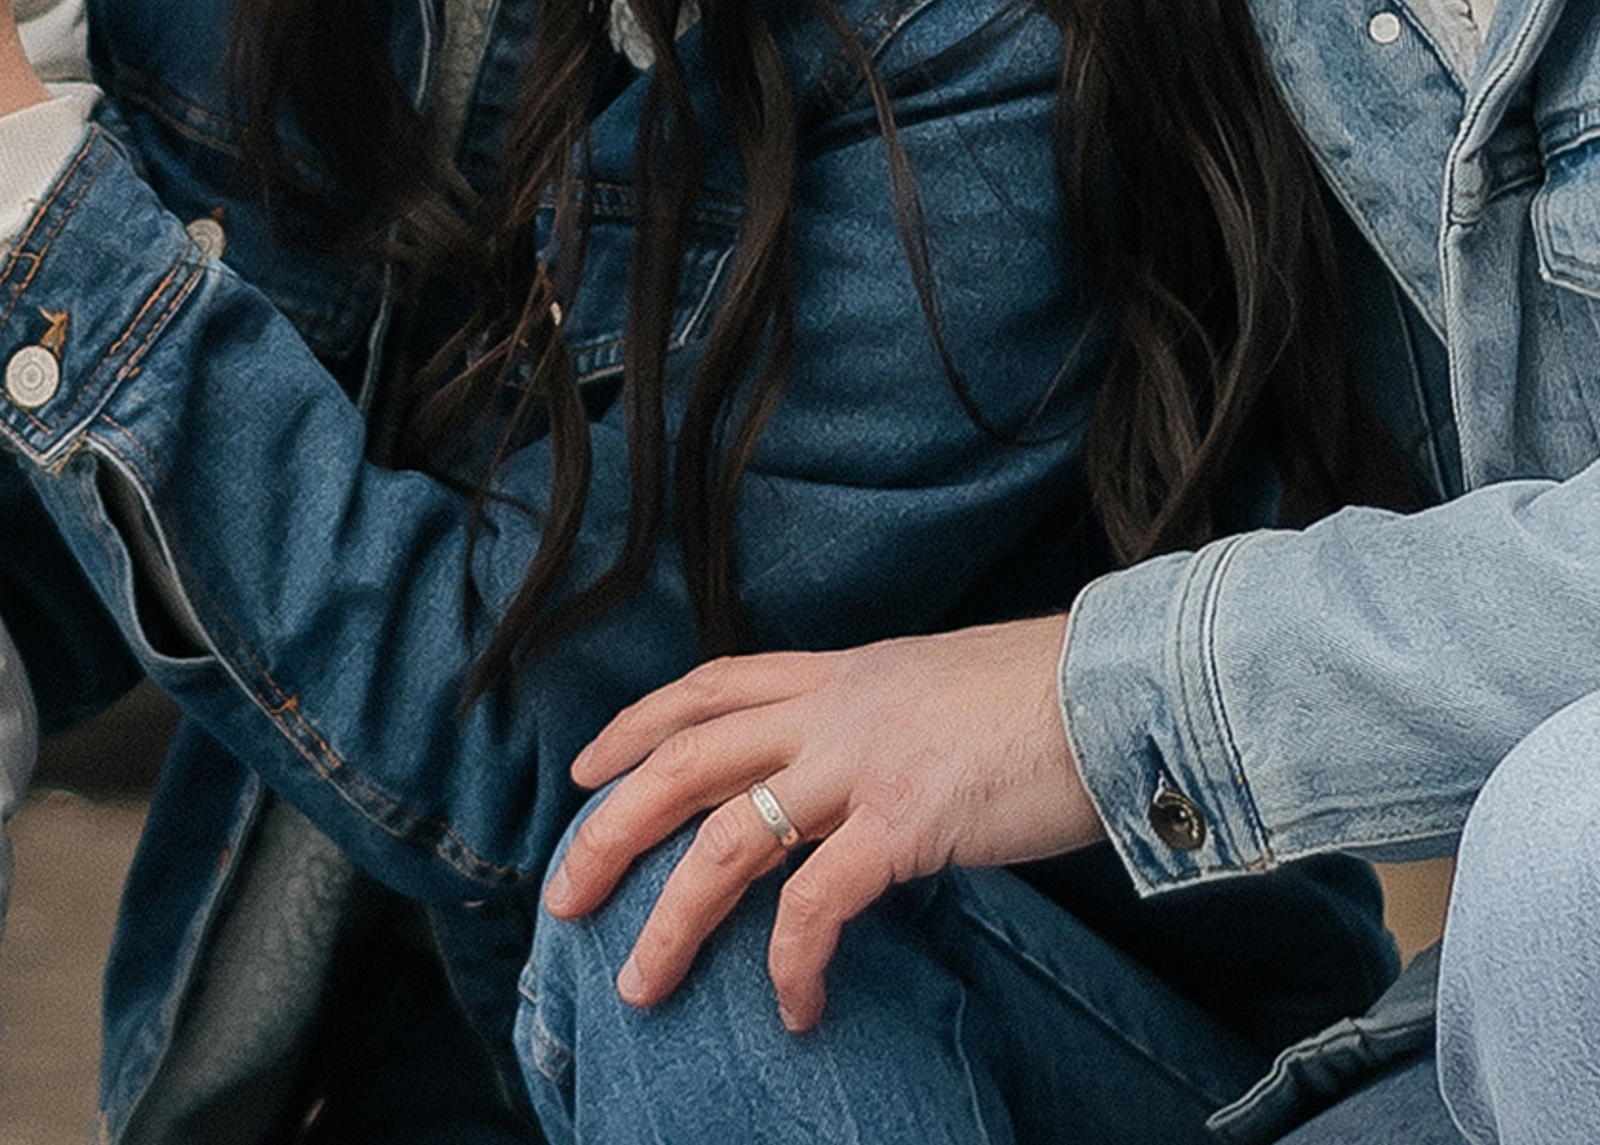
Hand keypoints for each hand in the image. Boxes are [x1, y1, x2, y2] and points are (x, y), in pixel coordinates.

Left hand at [543, 614, 1097, 1029]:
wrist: (1118, 691)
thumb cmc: (1042, 703)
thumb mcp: (932, 693)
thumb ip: (878, 726)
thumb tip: (852, 782)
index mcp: (837, 675)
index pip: (709, 688)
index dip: (638, 726)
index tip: (586, 770)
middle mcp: (832, 710)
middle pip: (685, 762)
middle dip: (612, 829)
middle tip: (564, 893)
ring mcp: (862, 762)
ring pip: (725, 838)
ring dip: (673, 919)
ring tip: (640, 982)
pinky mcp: (906, 821)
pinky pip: (819, 902)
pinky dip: (792, 961)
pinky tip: (793, 1008)